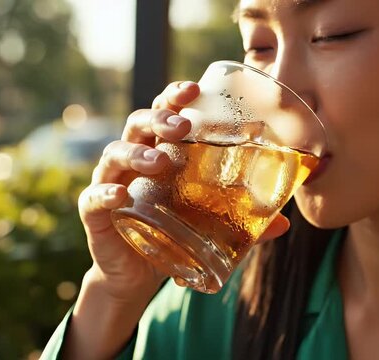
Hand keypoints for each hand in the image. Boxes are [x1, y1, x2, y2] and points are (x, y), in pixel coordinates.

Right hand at [77, 81, 290, 301]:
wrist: (138, 274)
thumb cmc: (172, 233)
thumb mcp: (207, 224)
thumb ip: (242, 222)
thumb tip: (284, 224)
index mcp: (160, 151)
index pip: (164, 114)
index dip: (174, 97)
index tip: (193, 90)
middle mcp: (133, 160)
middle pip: (138, 124)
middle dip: (159, 119)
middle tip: (182, 127)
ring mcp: (111, 183)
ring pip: (115, 154)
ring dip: (136, 154)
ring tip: (160, 162)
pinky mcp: (96, 213)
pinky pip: (94, 198)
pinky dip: (105, 194)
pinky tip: (121, 196)